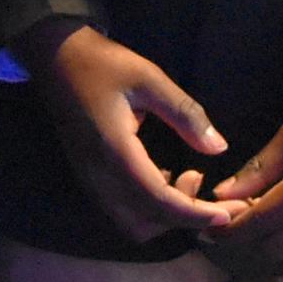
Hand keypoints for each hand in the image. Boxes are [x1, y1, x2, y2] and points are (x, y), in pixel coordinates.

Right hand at [41, 27, 239, 243]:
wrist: (56, 58)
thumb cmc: (104, 64)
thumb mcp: (149, 78)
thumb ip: (185, 114)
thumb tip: (219, 148)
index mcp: (115, 152)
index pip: (159, 201)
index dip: (194, 214)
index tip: (225, 214)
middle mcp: (99, 176)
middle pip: (145, 224)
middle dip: (181, 216)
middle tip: (202, 181)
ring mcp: (90, 180)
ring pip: (131, 223)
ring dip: (163, 215)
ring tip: (184, 178)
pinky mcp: (88, 177)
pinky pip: (121, 210)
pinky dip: (148, 207)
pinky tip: (163, 175)